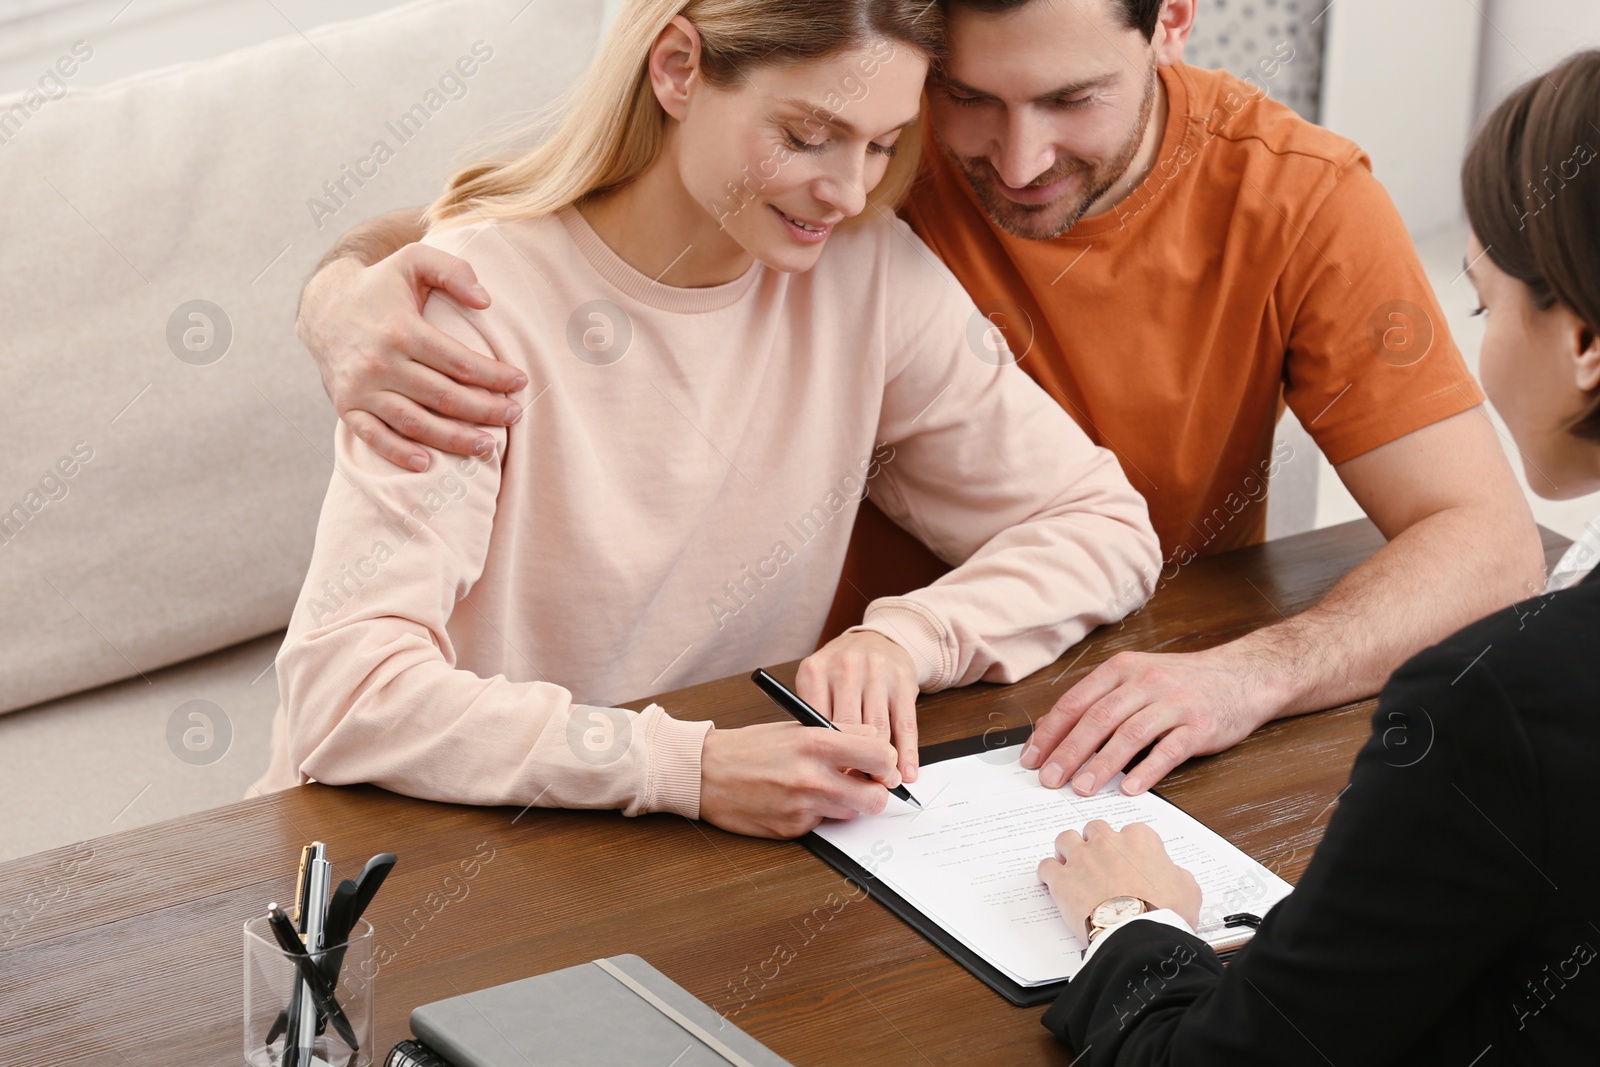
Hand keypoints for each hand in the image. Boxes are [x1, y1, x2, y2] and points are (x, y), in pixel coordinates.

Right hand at [296, 245, 526, 469]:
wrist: (324, 305)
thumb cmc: (381, 286)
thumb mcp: (414, 260)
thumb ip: (453, 270)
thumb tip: (486, 301)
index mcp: (401, 329)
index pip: (459, 361)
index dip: (494, 376)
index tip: (520, 382)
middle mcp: (379, 361)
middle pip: (443, 396)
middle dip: (485, 410)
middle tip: (514, 415)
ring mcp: (361, 388)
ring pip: (415, 423)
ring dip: (454, 439)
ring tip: (487, 446)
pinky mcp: (346, 405)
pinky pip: (373, 437)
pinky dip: (398, 453)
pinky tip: (426, 464)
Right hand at [699, 721, 901, 838]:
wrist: (705, 772)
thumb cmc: (751, 747)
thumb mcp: (797, 726)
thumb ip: (840, 735)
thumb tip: (877, 747)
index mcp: (816, 742)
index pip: (880, 755)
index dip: (887, 763)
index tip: (881, 764)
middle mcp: (812, 777)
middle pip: (876, 798)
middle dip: (876, 793)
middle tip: (866, 785)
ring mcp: (802, 807)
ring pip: (852, 813)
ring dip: (847, 803)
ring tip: (823, 788)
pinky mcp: (792, 830)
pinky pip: (822, 825)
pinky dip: (817, 814)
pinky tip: (796, 800)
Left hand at [795, 631, 919, 783]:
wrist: (877, 638)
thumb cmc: (841, 671)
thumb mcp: (819, 684)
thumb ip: (815, 718)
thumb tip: (824, 767)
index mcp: (815, 671)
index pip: (816, 722)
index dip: (825, 756)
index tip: (830, 781)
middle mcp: (846, 668)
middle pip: (848, 728)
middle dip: (853, 764)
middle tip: (856, 792)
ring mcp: (877, 674)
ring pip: (878, 729)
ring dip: (882, 764)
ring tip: (882, 786)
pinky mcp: (903, 682)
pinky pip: (906, 724)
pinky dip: (908, 752)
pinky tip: (908, 773)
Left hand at [1021, 646, 1280, 795]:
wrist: (1244, 674)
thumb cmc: (1182, 682)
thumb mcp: (1137, 679)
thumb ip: (1099, 702)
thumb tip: (1053, 731)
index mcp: (1122, 669)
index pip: (1075, 701)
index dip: (1050, 732)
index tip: (1031, 759)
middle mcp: (1145, 682)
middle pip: (1097, 718)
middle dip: (1068, 752)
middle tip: (1049, 780)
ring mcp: (1174, 703)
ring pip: (1129, 734)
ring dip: (1101, 764)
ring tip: (1081, 789)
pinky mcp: (1200, 725)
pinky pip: (1168, 750)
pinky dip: (1146, 770)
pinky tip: (1129, 788)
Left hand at [1036, 820, 1200, 941]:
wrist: (1139, 936)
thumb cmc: (1165, 914)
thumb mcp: (1188, 891)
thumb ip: (1178, 875)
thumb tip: (1174, 875)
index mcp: (1140, 839)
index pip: (1131, 832)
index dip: (1129, 849)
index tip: (1128, 863)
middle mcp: (1108, 842)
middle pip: (1095, 830)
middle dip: (1095, 844)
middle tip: (1100, 864)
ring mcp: (1082, 857)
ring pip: (1066, 839)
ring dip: (1068, 851)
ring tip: (1073, 868)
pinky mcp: (1062, 879)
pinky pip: (1046, 867)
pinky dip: (1049, 875)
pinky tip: (1054, 884)